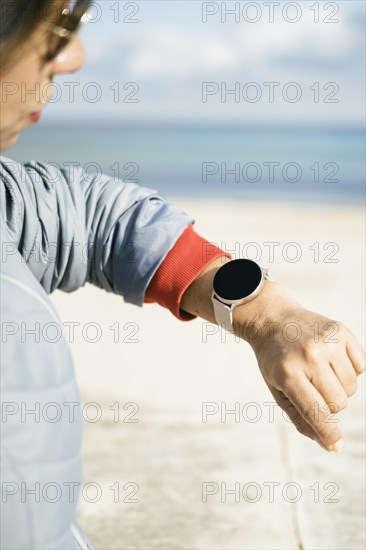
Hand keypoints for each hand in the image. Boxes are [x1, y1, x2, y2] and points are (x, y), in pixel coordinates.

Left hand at [232, 282, 365, 451]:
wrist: (273, 319)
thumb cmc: (275, 361)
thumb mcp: (278, 390)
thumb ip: (301, 419)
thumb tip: (330, 445)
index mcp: (288, 373)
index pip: (316, 412)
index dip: (328, 433)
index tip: (335, 445)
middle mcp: (309, 356)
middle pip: (338, 402)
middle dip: (329, 404)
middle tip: (313, 388)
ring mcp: (326, 341)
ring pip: (351, 387)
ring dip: (339, 387)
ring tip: (320, 372)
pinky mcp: (340, 331)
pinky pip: (361, 366)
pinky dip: (350, 369)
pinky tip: (330, 359)